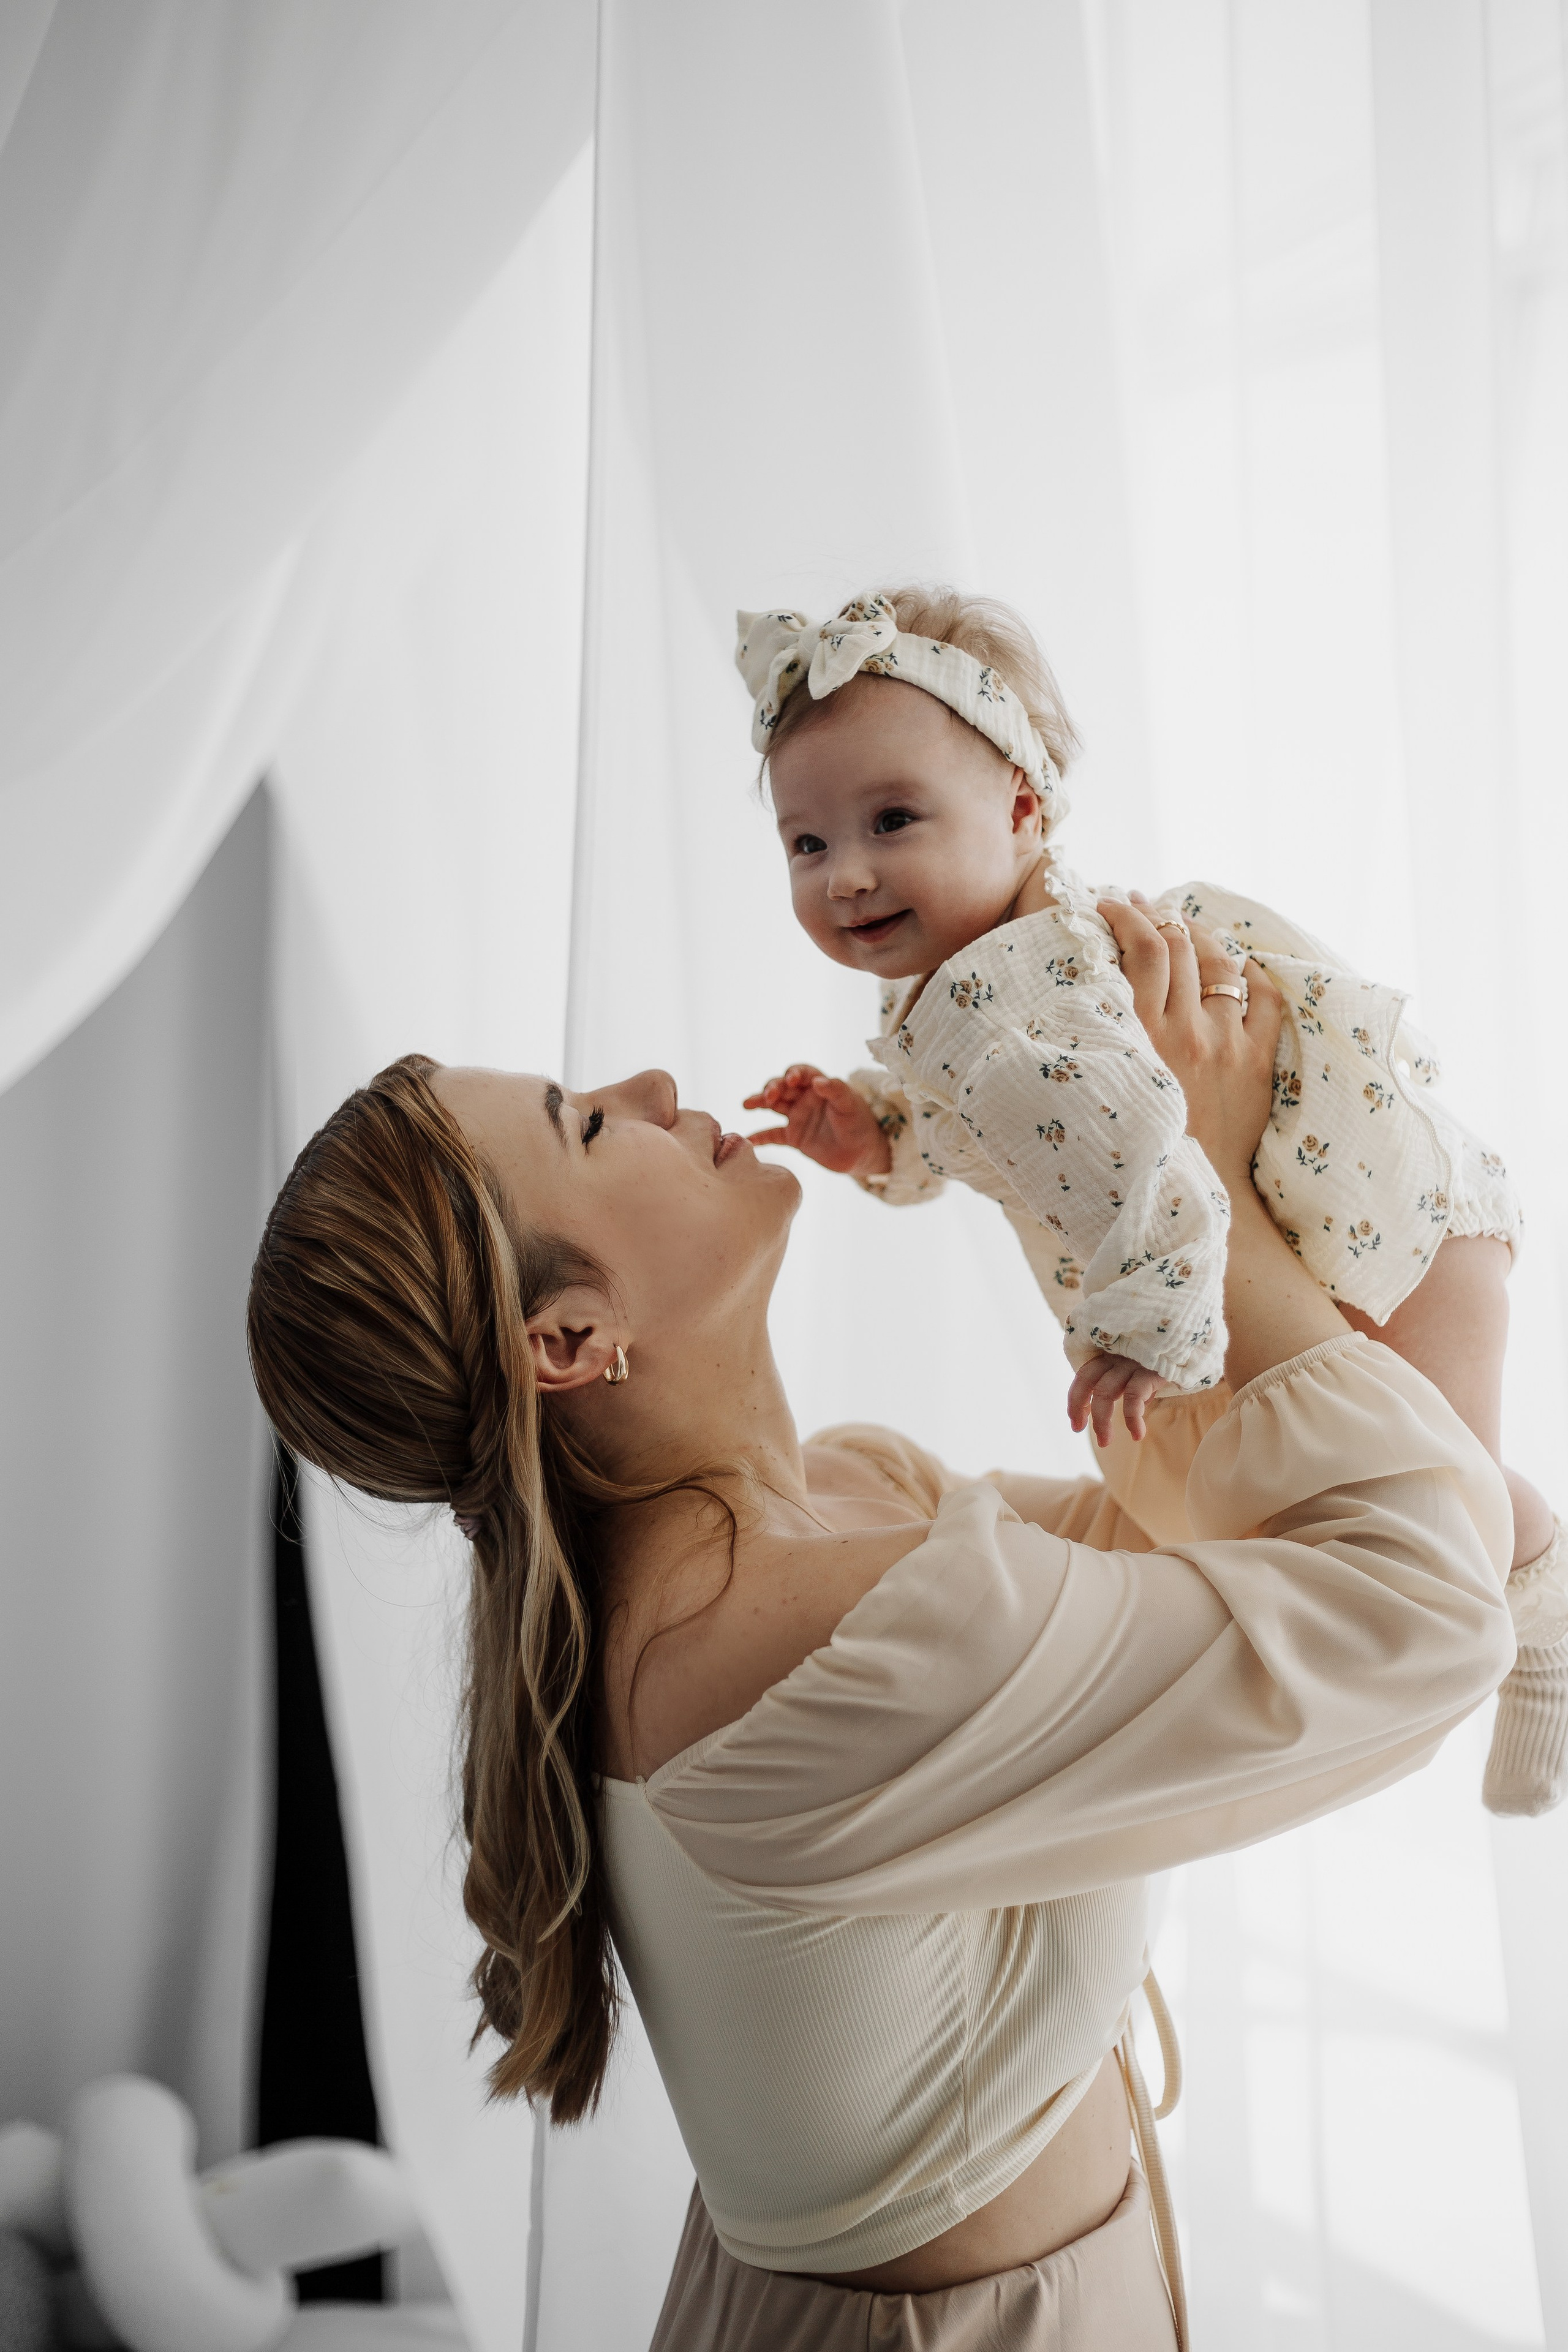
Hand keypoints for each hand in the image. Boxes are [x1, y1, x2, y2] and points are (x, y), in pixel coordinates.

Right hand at [743, 1065, 892, 1180]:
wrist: (863, 1153)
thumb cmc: (860, 1123)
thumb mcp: (850, 1104)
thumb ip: (836, 1090)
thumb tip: (818, 1081)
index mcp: (818, 1086)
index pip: (800, 1072)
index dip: (793, 1073)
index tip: (790, 1080)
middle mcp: (804, 1098)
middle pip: (781, 1087)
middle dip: (772, 1088)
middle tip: (768, 1096)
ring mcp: (797, 1117)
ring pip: (773, 1106)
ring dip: (760, 1103)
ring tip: (747, 1104)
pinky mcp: (794, 1137)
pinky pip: (774, 1135)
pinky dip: (761, 1137)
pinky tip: (749, 1139)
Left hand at [1067, 1351, 1162, 1447]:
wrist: (1197, 1342)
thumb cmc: (1169, 1358)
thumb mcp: (1145, 1369)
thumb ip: (1134, 1384)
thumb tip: (1138, 1407)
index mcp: (1113, 1353)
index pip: (1084, 1374)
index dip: (1075, 1398)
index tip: (1075, 1423)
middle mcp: (1119, 1354)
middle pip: (1089, 1381)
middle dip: (1081, 1409)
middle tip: (1079, 1431)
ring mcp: (1133, 1360)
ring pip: (1106, 1391)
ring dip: (1102, 1421)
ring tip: (1104, 1442)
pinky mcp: (1150, 1368)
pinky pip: (1134, 1396)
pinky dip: (1132, 1419)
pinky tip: (1137, 1435)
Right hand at [1096, 894, 1281, 1189]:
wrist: (1185, 1201)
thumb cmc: (1125, 1153)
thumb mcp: (1092, 1092)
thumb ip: (1084, 1044)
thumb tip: (1048, 1014)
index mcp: (1139, 1037)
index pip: (1140, 947)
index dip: (1125, 915)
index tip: (1108, 905)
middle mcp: (1185, 1032)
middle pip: (1178, 945)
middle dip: (1156, 914)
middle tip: (1139, 905)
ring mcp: (1226, 1045)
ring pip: (1221, 963)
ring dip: (1200, 934)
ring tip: (1183, 924)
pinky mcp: (1257, 1065)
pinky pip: (1266, 1001)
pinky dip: (1255, 975)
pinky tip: (1240, 965)